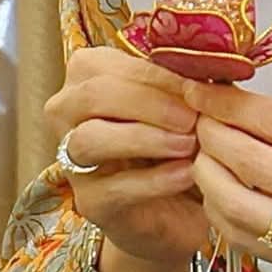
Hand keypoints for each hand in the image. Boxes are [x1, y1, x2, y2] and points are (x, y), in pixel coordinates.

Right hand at [44, 47, 206, 265]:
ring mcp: (73, 161)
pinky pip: (115, 187)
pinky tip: (187, 173)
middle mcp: (67, 114)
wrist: (176, 205)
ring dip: (146, 138)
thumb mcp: (179, 103)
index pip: (108, 66)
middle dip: (149, 103)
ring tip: (189, 144)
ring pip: (91, 139)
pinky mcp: (90, 202)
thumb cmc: (174, 140)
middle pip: (94, 95)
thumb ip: (181, 82)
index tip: (195, 87)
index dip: (155, 75)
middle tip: (191, 117)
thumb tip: (204, 65)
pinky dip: (156, 179)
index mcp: (86, 78)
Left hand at [184, 81, 271, 271]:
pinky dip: (224, 216)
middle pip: (252, 160)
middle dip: (211, 132)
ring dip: (208, 175)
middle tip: (193, 114)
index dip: (231, 103)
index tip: (203, 86)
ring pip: (241, 206)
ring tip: (199, 154)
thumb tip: (263, 121)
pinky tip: (217, 197)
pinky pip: (253, 243)